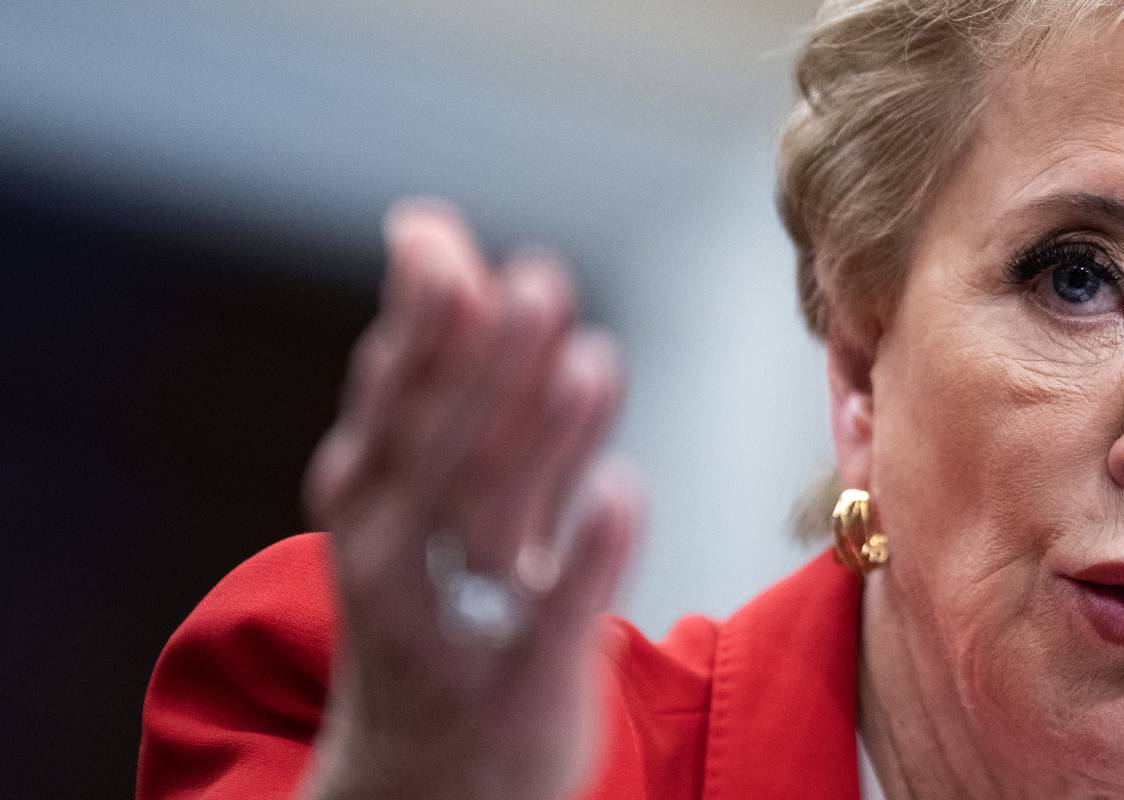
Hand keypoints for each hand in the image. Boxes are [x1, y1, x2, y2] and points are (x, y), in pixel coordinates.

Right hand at [297, 200, 640, 799]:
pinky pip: (552, 619)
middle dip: (485, 370)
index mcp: (366, 507)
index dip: (415, 328)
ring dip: (543, 443)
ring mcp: (454, 631)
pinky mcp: (519, 691)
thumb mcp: (415, 495)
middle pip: (438, 455)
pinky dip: (584, 557)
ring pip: (492, 528)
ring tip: (591, 362)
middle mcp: (393, 565)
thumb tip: (431, 233)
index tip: (443, 247)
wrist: (413, 786)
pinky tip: (624, 489)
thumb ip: (442, 371)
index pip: (386, 405)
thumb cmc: (426, 607)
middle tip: (537, 284)